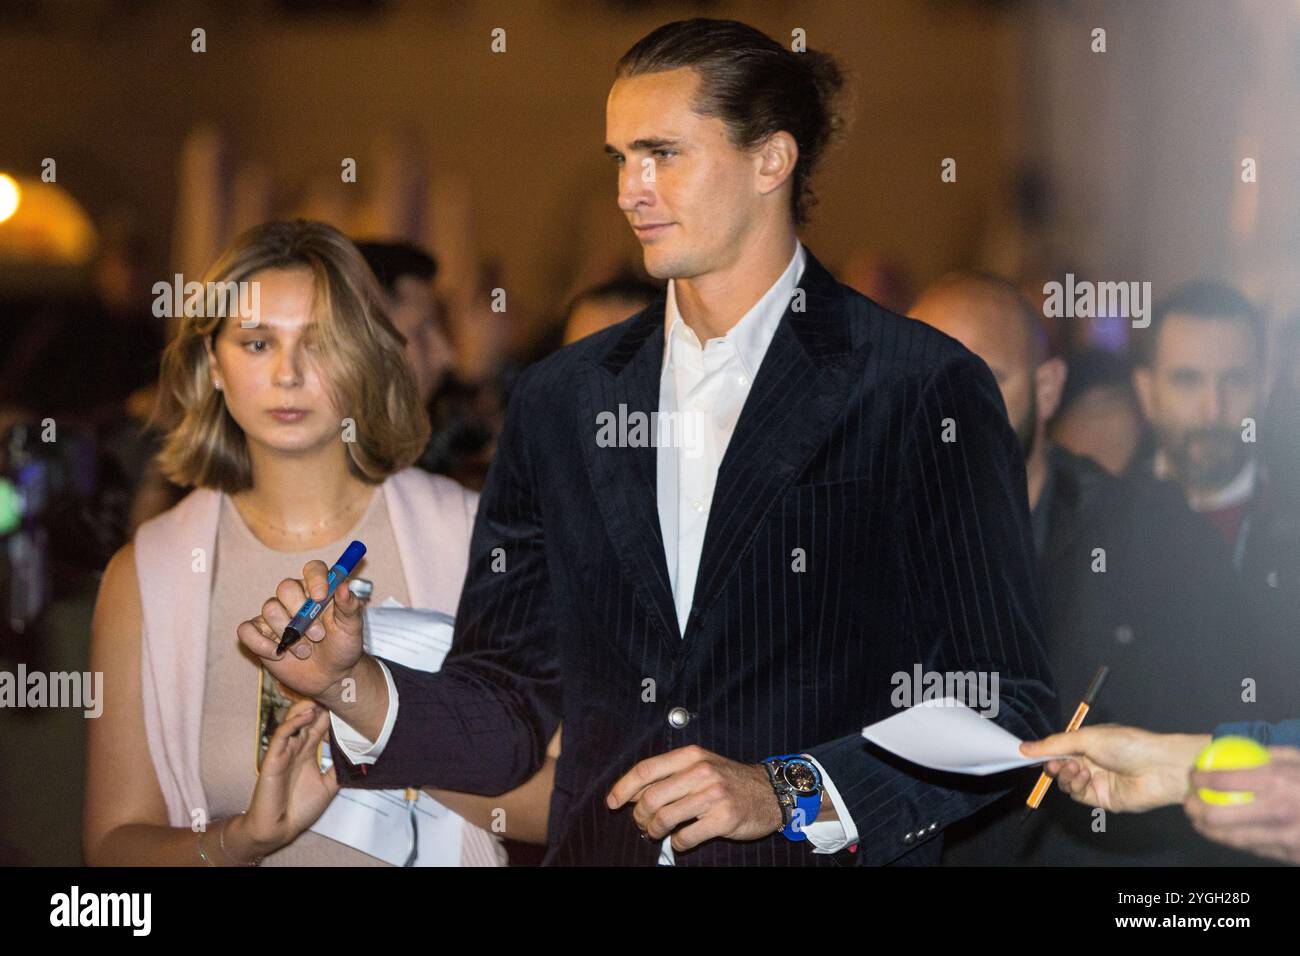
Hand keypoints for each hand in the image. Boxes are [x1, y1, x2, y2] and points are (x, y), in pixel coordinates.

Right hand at [225, 699, 338, 862]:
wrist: (280, 829)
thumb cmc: (300, 809)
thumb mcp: (328, 786)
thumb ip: (338, 769)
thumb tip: (358, 756)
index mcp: (307, 751)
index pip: (320, 724)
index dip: (331, 712)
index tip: (347, 701)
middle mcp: (296, 747)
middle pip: (307, 717)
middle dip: (320, 703)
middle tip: (335, 690)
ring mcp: (284, 751)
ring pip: (293, 720)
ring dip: (306, 707)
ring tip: (322, 697)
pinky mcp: (272, 758)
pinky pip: (281, 734)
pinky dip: (293, 723)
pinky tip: (307, 714)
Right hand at [236, 560, 365, 704]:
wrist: (331, 676)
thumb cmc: (342, 647)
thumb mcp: (352, 627)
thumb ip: (349, 606)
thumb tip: (343, 586)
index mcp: (318, 589)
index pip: (313, 569)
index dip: (316, 579)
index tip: (320, 597)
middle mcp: (294, 598)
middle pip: (286, 587)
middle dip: (300, 613)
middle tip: (318, 636)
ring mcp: (275, 615)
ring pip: (270, 609)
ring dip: (289, 635)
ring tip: (306, 651)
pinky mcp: (259, 634)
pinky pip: (247, 630)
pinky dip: (261, 644)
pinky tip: (278, 655)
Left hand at [605, 745, 782, 853]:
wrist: (769, 792)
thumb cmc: (728, 779)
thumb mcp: (700, 765)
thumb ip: (670, 774)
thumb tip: (632, 792)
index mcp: (690, 756)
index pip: (645, 770)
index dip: (623, 788)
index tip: (612, 802)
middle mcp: (700, 772)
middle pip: (651, 798)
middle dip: (639, 815)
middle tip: (641, 823)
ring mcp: (713, 796)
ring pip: (665, 818)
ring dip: (654, 831)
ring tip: (656, 833)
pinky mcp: (723, 819)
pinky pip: (686, 836)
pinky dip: (677, 843)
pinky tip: (680, 840)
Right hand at [1020, 725, 1208, 812]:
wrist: (1158, 768)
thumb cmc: (1127, 744)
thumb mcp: (1086, 738)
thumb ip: (1054, 745)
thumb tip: (1024, 747)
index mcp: (1088, 743)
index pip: (1058, 749)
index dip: (1043, 752)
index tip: (1027, 754)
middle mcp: (1091, 762)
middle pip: (1059, 768)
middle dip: (1053, 765)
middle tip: (1054, 764)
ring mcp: (1096, 781)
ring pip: (1067, 783)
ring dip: (1066, 775)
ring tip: (1076, 768)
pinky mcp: (1102, 799)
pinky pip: (1079, 795)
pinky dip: (1076, 786)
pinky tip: (1084, 776)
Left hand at [1184, 746, 1299, 863]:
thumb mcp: (1298, 759)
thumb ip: (1268, 755)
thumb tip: (1232, 747)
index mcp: (1278, 782)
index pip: (1221, 781)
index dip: (1198, 779)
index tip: (1192, 776)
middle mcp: (1278, 812)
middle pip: (1216, 817)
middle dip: (1193, 809)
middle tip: (1188, 802)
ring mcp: (1285, 839)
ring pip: (1231, 839)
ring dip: (1207, 829)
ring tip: (1198, 819)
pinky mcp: (1291, 857)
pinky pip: (1254, 849)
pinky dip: (1236, 840)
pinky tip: (1225, 832)